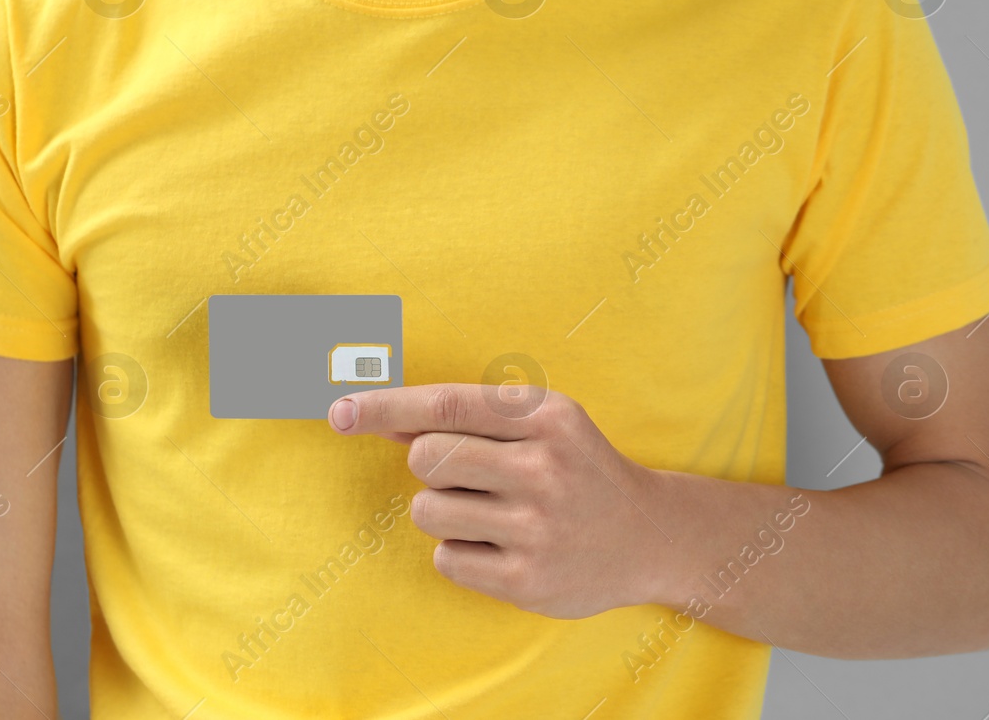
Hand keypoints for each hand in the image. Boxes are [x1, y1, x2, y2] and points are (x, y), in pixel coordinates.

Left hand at [328, 382, 674, 618]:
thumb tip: (383, 418)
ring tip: (492, 512)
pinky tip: (501, 546)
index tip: (339, 412)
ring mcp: (537, 529)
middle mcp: (545, 469)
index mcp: (546, 417)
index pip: (444, 406)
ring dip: (442, 511)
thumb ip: (466, 419)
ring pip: (427, 510)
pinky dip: (460, 551)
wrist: (649, 535)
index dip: (383, 406)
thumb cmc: (576, 467)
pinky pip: (446, 558)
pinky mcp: (528, 581)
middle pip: (426, 458)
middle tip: (472, 475)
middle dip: (430, 465)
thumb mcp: (538, 424)